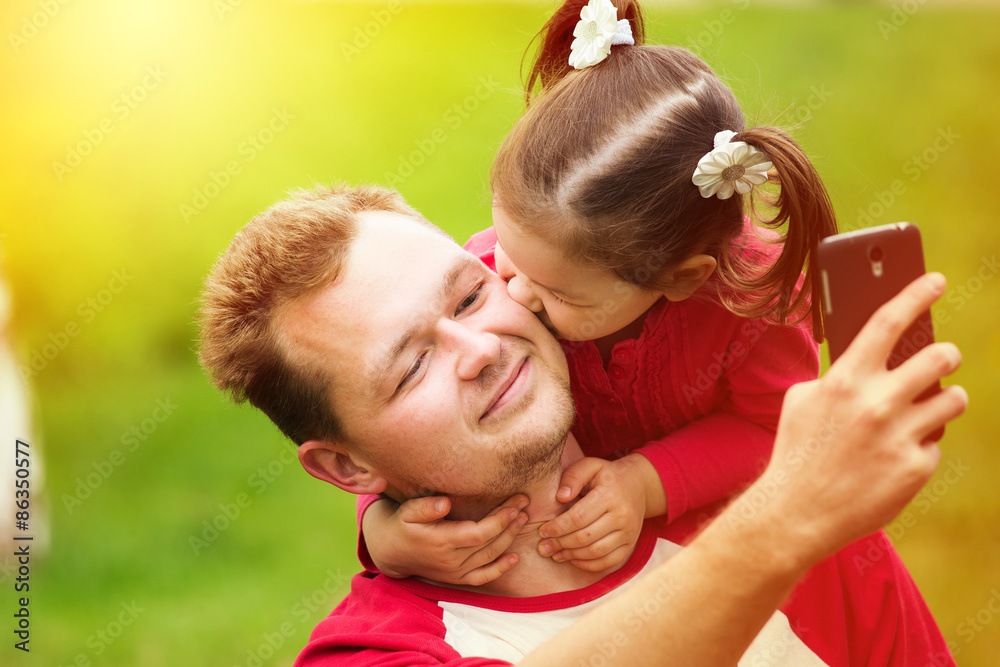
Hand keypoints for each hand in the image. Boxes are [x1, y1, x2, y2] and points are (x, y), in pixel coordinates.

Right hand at [363, 494, 528, 585]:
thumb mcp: (407, 511)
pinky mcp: (457, 578)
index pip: (480, 533)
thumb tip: (445, 504)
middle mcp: (452, 560)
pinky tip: (516, 558)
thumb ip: (425, 507)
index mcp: (442, 542)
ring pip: (490, 558)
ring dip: (510, 539)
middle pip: (490, 543)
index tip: (514, 504)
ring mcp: (456, 572)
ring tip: (523, 519)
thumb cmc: (402, 525)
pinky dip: (501, 569)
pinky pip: (483, 577)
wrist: (391, 552)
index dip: (500, 520)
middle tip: (524, 503)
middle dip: (510, 523)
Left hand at [537, 454, 661, 571]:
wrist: (639, 485)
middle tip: (543, 547)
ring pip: (596, 552)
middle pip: (585, 537)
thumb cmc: (607, 475)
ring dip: (572, 556)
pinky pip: (609, 561)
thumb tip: (561, 497)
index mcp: (609, 496)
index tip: (543, 531)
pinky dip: (589, 565)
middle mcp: (622, 516)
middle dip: (560, 544)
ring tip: (555, 554)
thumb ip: (573, 477)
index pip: (578, 518)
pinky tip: (574, 560)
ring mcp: (628, 533)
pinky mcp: (630, 544)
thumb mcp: (590, 465)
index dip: (558, 527)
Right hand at [744, 273, 966, 565]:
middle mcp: (877, 403)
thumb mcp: (802, 400)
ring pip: (951, 400)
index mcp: (845, 380)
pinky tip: (895, 457)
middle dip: (945, 354)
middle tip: (944, 357)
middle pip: (938, 358)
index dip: (916, 294)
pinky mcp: (915, 468)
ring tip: (930, 407)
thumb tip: (869, 358)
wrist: (796, 512)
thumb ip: (837, 375)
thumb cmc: (797, 451)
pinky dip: (920, 447)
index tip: (936, 280)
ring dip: (945, 398)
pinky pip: (934, 445)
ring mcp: (900, 436)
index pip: (888, 321)